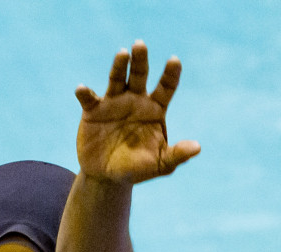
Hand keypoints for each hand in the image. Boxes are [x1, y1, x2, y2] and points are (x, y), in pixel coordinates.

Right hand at [74, 41, 200, 184]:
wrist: (108, 177)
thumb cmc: (139, 168)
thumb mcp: (161, 164)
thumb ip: (177, 154)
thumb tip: (197, 147)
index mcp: (155, 109)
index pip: (165, 88)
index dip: (170, 74)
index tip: (174, 61)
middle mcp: (135, 100)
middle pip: (139, 75)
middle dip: (140, 60)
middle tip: (140, 45)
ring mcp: (113, 103)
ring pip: (116, 79)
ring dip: (118, 65)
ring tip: (122, 53)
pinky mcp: (93, 111)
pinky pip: (89, 99)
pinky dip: (85, 93)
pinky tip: (82, 89)